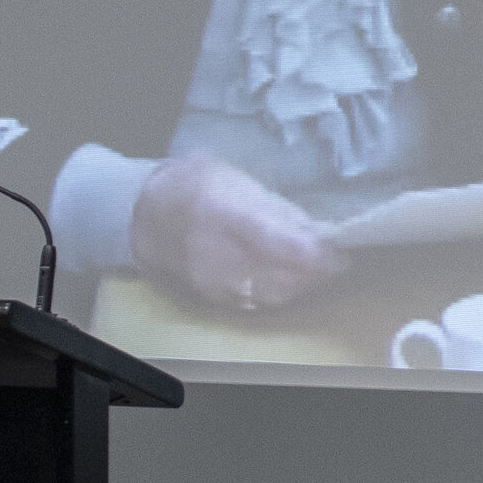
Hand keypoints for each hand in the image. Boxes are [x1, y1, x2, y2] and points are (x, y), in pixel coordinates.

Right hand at [131, 152, 342, 310]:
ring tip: (319, 269)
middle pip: (284, 277)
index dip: (317, 255)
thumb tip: (315, 232)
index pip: (282, 245)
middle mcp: (219, 256)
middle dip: (318, 273)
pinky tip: (292, 279)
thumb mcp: (235, 179)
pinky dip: (282, 293)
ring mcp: (215, 282)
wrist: (141, 216)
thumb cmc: (193, 185)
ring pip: (275, 295)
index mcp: (225, 215)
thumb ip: (276, 208)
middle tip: (336, 260)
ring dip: (303, 285)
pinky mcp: (213, 298)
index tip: (341, 252)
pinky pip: (258, 303)